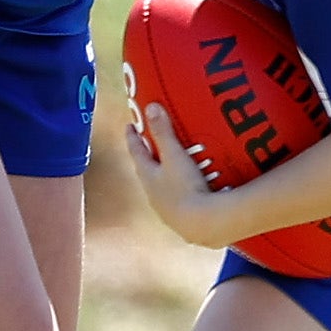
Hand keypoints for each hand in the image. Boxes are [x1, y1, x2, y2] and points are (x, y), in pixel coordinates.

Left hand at [127, 102, 234, 242]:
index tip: (129, 126)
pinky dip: (178, 190)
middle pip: (146, 170)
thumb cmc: (185, 187)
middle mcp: (153, 193)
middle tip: (149, 143)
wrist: (202, 225)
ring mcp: (166, 208)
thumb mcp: (175, 156)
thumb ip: (163, 132)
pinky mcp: (181, 219)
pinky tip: (189, 191)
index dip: (133, 137)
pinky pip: (176, 199)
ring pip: (159, 187)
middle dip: (147, 156)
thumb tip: (151, 106)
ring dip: (162, 175)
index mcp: (148, 176)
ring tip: (171, 166)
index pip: (136, 152)